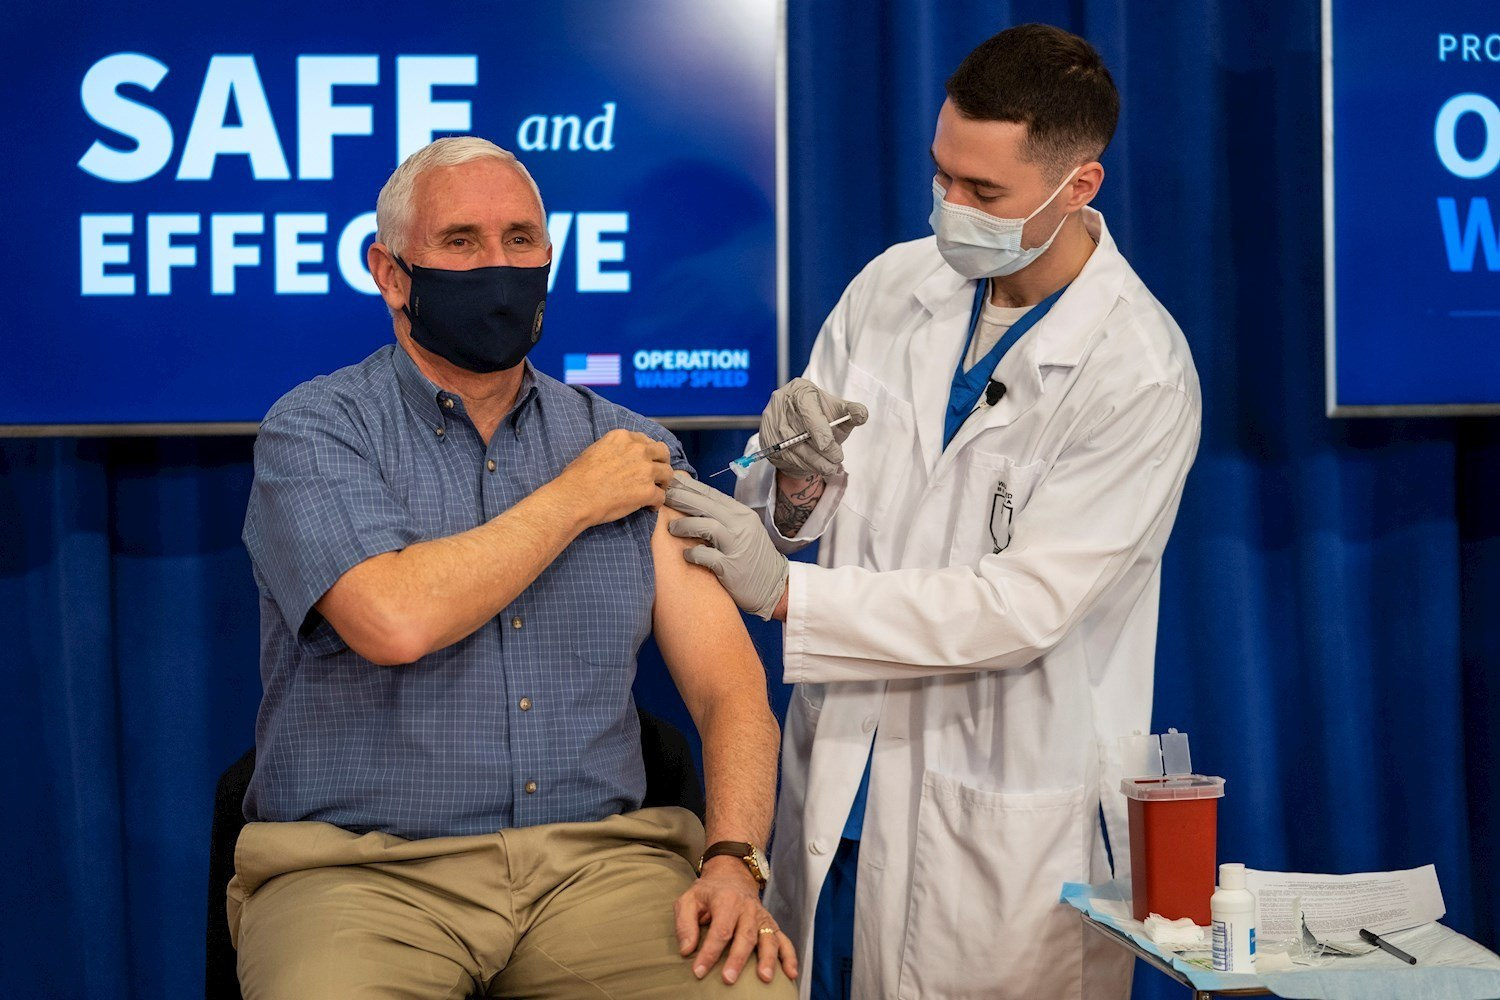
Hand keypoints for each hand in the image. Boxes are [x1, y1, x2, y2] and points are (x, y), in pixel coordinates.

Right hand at [552, 429, 673, 526]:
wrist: (576, 496)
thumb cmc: (578, 476)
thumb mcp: (595, 449)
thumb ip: (615, 449)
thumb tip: (621, 457)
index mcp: (623, 438)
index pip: (646, 441)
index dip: (648, 453)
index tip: (646, 461)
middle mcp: (638, 450)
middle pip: (663, 452)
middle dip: (661, 463)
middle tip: (657, 474)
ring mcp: (645, 470)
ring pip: (668, 474)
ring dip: (663, 483)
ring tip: (656, 491)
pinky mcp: (648, 491)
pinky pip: (661, 497)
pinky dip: (656, 503)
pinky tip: (649, 507)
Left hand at [665, 474, 787, 619]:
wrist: (774, 586)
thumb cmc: (752, 557)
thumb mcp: (743, 529)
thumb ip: (723, 516)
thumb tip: (693, 503)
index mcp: (741, 514)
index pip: (711, 494)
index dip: (689, 486)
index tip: (671, 482)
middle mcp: (740, 526)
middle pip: (705, 505)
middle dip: (681, 498)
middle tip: (663, 497)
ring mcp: (736, 546)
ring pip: (706, 526)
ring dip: (685, 525)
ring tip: (671, 528)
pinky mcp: (731, 567)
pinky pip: (706, 556)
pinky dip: (693, 553)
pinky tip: (685, 554)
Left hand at [674, 861, 797, 984]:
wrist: (732, 875)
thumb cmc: (708, 893)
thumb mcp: (689, 899)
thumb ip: (684, 923)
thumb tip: (687, 950)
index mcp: (726, 900)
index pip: (720, 929)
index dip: (709, 952)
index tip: (699, 971)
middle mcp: (748, 908)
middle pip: (745, 936)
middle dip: (737, 959)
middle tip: (728, 979)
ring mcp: (762, 916)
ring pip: (768, 938)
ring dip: (767, 959)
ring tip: (764, 978)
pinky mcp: (771, 924)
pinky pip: (784, 940)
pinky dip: (789, 956)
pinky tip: (790, 973)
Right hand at [760, 377, 867, 477]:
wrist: (802, 429)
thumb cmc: (823, 418)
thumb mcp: (839, 413)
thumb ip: (852, 412)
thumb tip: (861, 414)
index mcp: (800, 390)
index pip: (806, 407)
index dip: (817, 428)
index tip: (828, 445)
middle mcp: (780, 402)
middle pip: (799, 431)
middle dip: (821, 450)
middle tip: (837, 459)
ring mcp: (771, 422)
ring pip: (793, 448)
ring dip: (814, 462)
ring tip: (831, 467)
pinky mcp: (766, 440)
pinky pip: (786, 457)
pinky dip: (803, 466)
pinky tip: (816, 467)